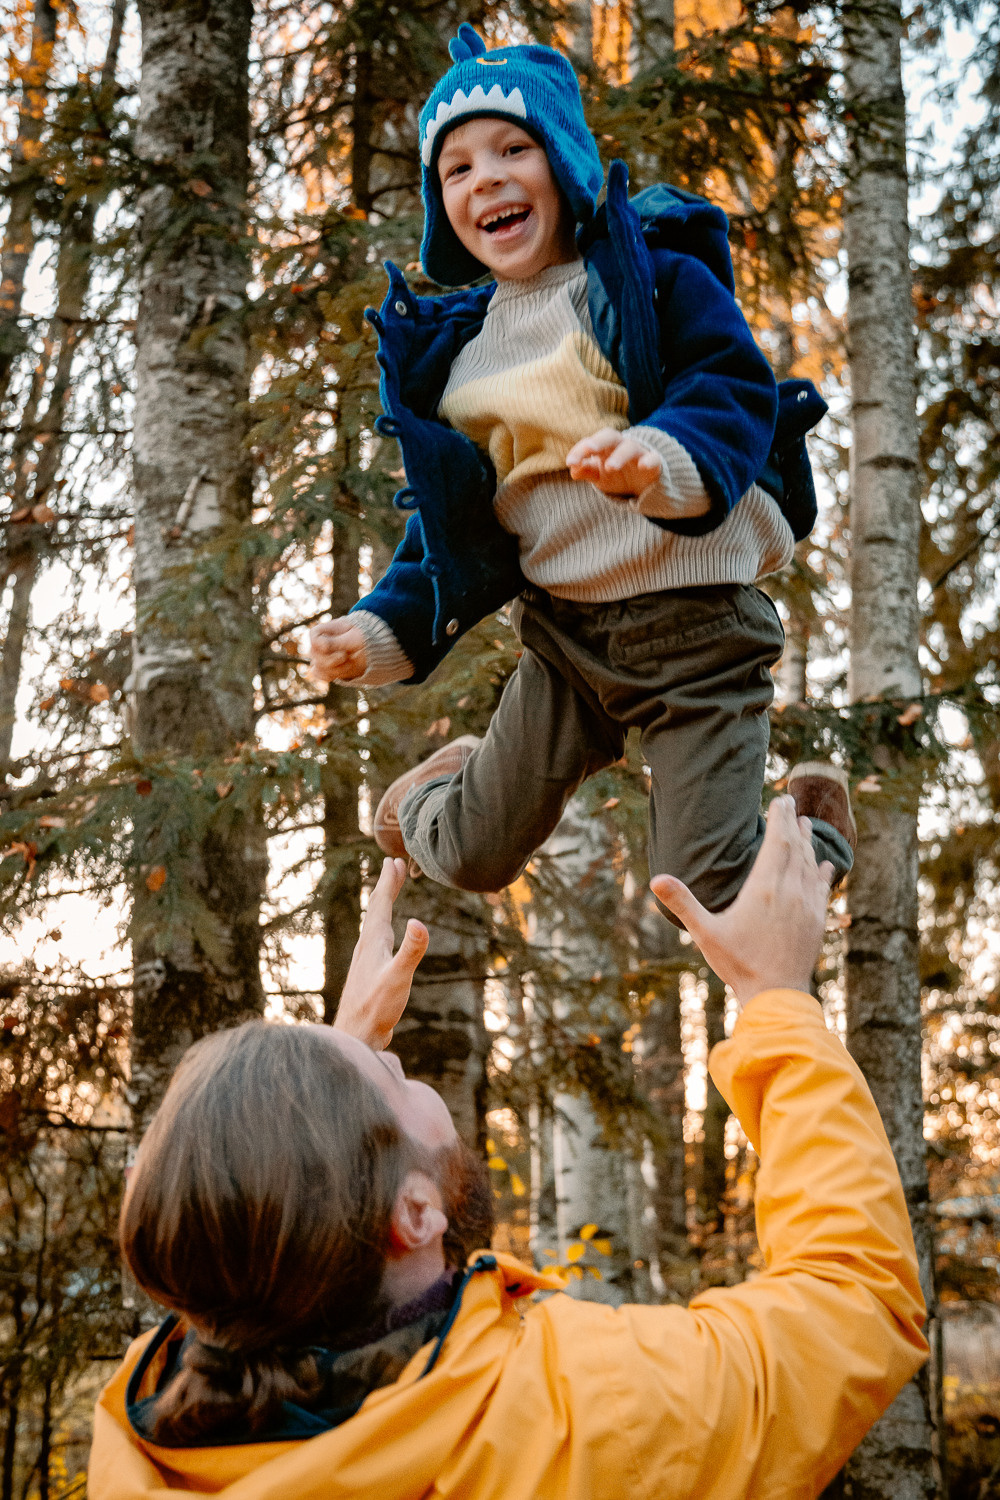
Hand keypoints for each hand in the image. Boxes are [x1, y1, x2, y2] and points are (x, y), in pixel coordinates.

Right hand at [310, 617, 367, 682]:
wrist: (371, 653)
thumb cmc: (362, 640)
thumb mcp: (353, 639)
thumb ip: (336, 642)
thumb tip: (322, 647)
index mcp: (327, 630)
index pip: (313, 634)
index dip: (317, 642)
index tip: (327, 647)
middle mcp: (321, 642)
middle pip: (314, 653)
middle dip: (331, 658)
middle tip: (345, 655)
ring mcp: (321, 656)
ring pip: (317, 666)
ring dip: (335, 668)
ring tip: (348, 663)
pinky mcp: (324, 668)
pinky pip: (318, 674)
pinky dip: (330, 675)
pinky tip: (342, 670)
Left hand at [335, 857, 428, 1049]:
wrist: (355, 1036)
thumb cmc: (376, 1008)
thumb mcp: (399, 977)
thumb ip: (411, 950)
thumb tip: (418, 922)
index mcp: (373, 942)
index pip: (381, 903)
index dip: (388, 882)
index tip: (394, 861)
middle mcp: (367, 946)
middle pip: (376, 909)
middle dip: (386, 886)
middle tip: (392, 865)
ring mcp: (366, 960)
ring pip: (374, 923)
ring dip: (383, 904)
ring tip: (388, 894)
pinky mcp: (369, 973)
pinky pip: (376, 939)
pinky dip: (383, 926)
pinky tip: (385, 937)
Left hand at [566, 428, 661, 497]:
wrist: (643, 484)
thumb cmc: (616, 475)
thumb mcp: (598, 475)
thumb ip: (585, 471)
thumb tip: (573, 469)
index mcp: (604, 447)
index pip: (591, 443)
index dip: (580, 451)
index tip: (570, 462)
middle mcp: (620, 445)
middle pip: (609, 436)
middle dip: (598, 441)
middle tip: (590, 449)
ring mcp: (638, 453)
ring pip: (629, 447)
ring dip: (619, 455)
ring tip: (610, 467)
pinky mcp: (654, 463)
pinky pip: (654, 458)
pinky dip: (649, 460)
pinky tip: (642, 465)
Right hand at [650, 796, 833, 1007]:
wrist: (776, 996)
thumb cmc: (738, 963)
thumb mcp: (705, 933)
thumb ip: (682, 904)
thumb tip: (656, 879)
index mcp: (764, 888)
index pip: (776, 842)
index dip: (779, 819)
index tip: (780, 800)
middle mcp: (790, 891)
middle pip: (795, 847)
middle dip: (792, 823)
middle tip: (790, 803)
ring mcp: (807, 906)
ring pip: (810, 864)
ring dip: (807, 842)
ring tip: (805, 824)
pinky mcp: (816, 921)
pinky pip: (821, 887)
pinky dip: (821, 871)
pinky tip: (823, 864)